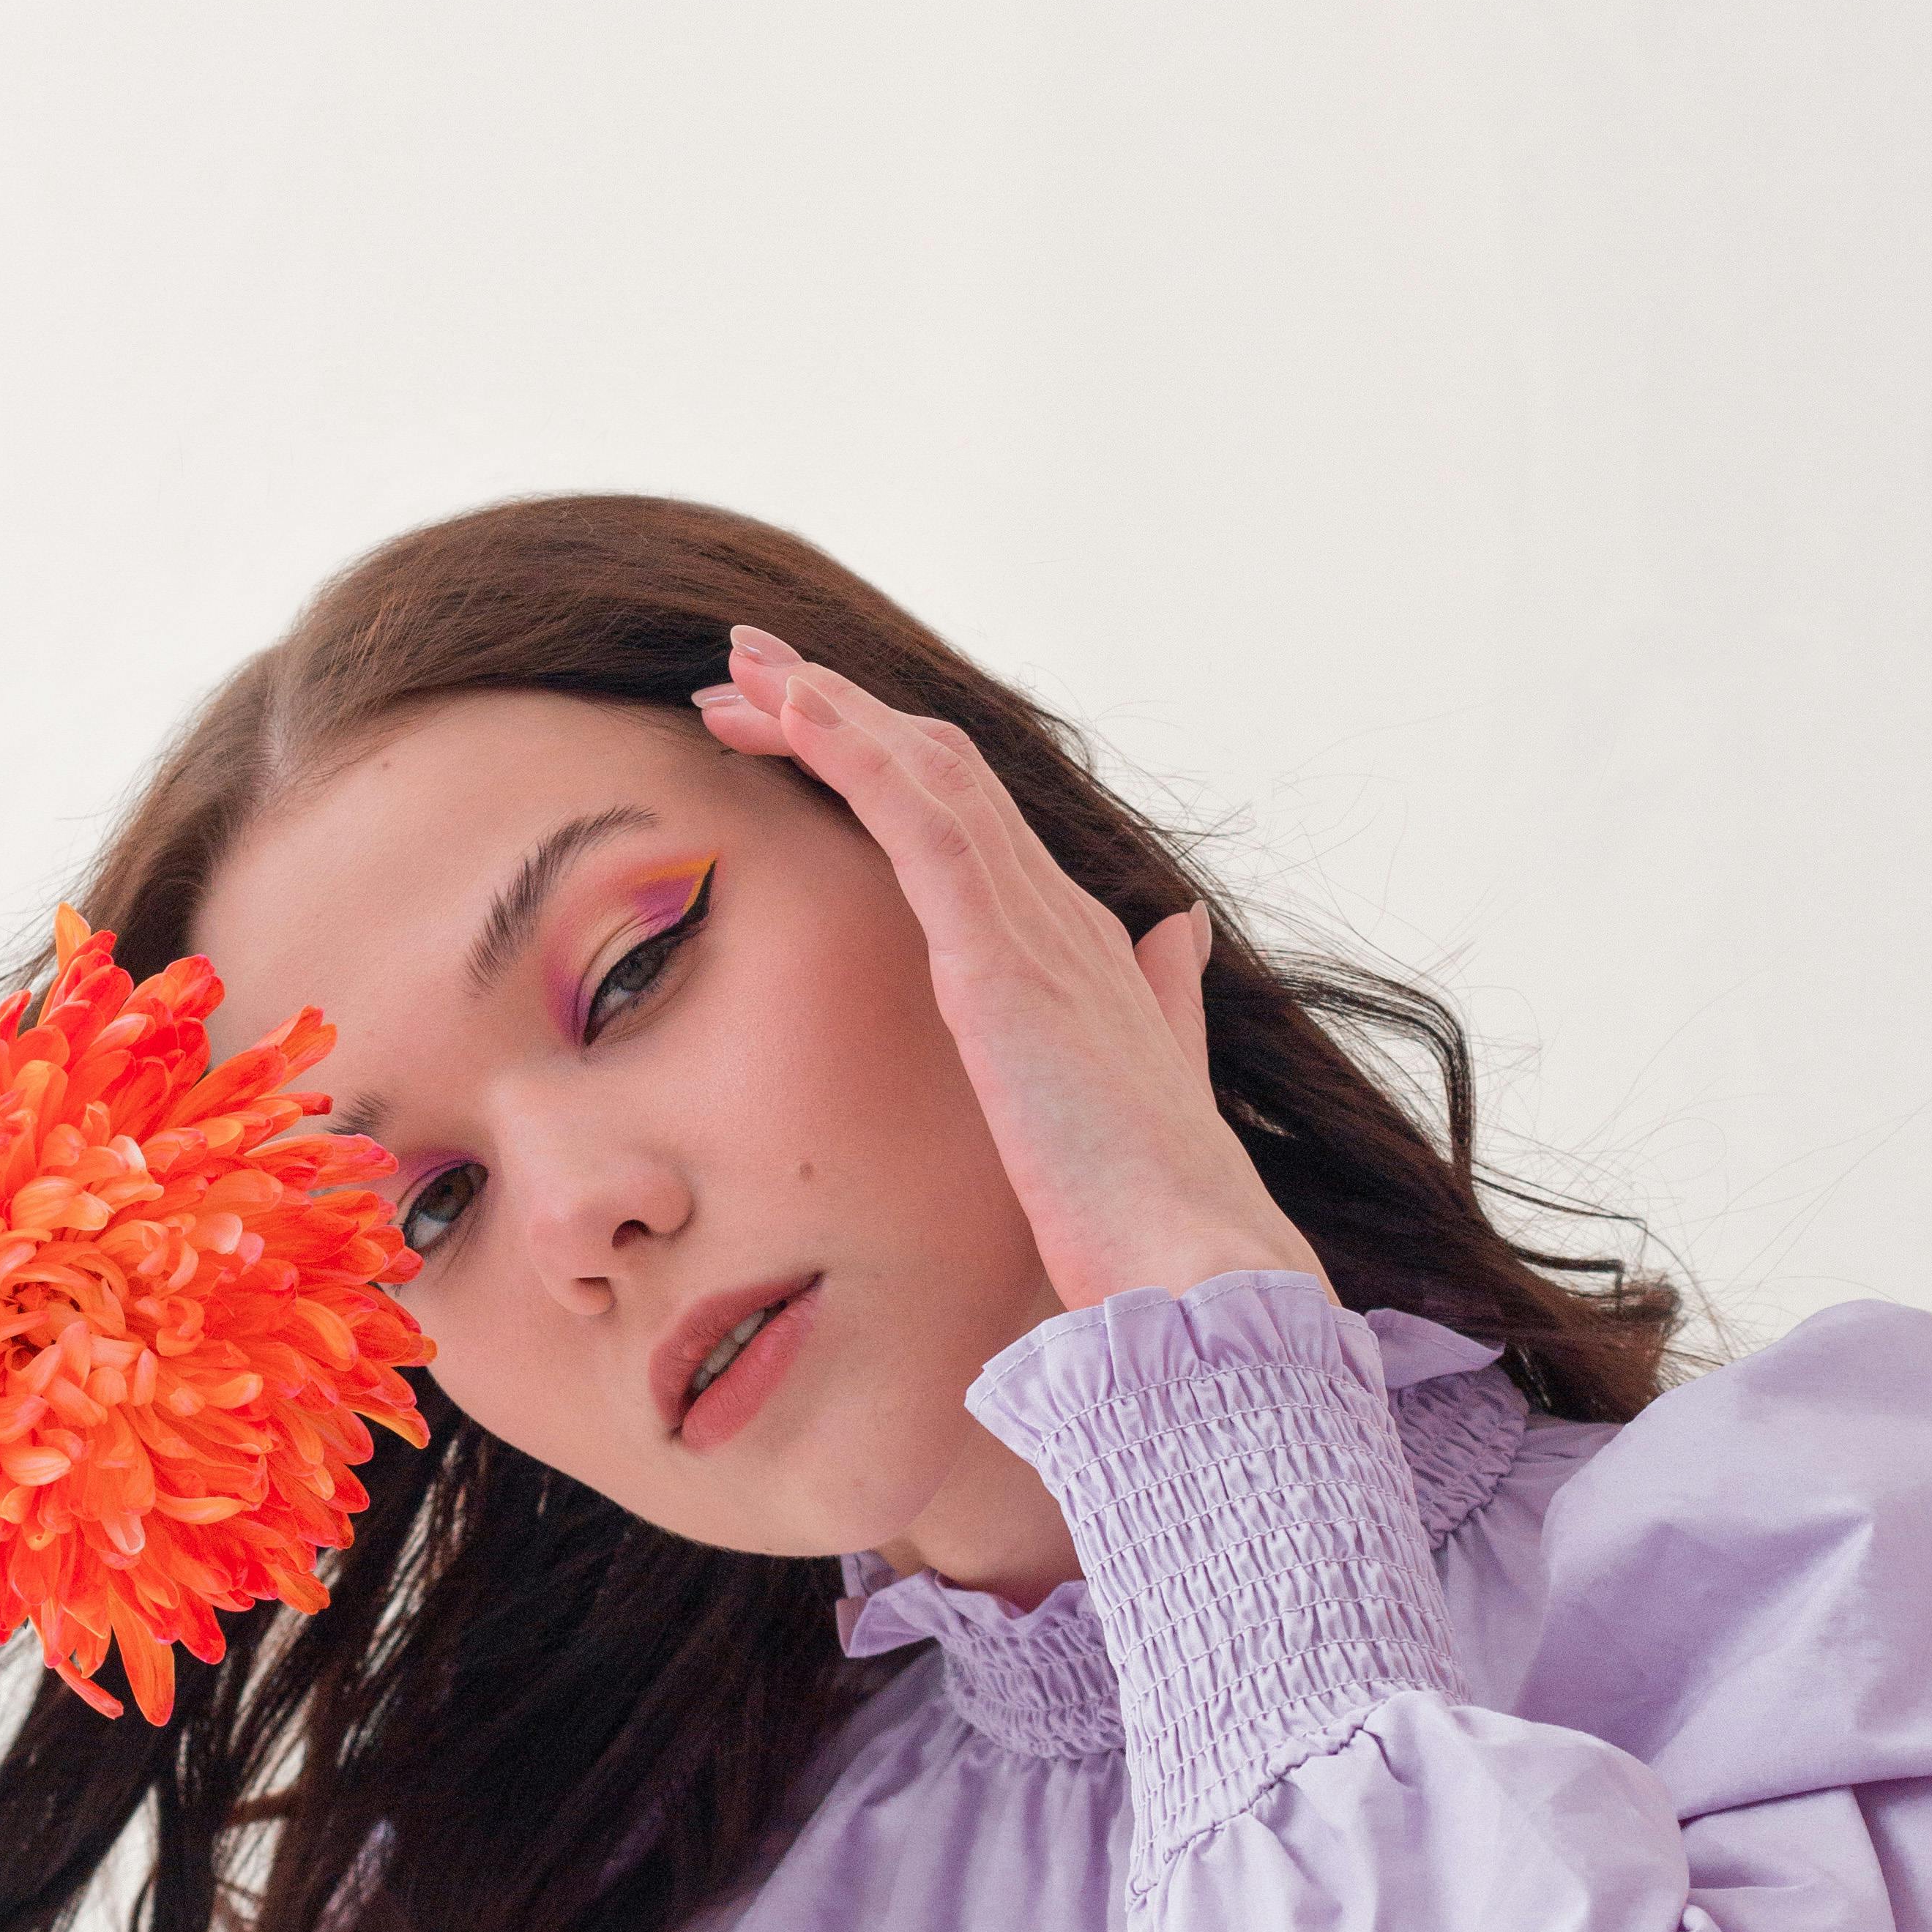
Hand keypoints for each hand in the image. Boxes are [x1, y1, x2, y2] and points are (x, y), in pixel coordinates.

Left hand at [694, 630, 1335, 1313]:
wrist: (1189, 1259)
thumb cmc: (1148, 1205)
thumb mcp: (1149, 1077)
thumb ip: (1161, 996)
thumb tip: (1179, 927)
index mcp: (1073, 941)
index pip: (966, 816)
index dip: (880, 760)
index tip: (793, 731)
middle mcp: (1055, 910)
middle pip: (935, 768)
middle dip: (837, 710)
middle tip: (745, 674)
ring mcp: (1031, 923)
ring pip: (921, 768)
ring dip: (825, 709)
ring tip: (743, 673)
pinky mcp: (997, 954)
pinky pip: (918, 815)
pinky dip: (853, 749)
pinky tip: (793, 707)